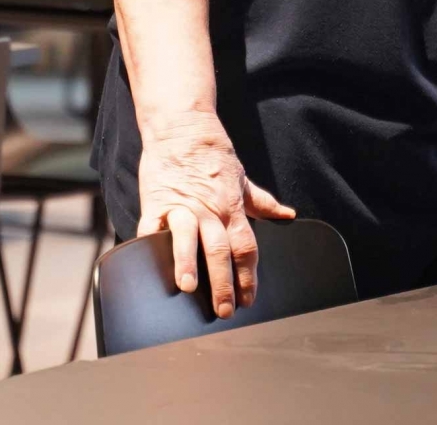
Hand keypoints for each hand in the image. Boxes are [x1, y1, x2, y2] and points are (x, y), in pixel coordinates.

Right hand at [135, 112, 295, 317]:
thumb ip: (262, 202)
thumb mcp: (241, 179)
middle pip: (220, 250)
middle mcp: (209, 210)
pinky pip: (151, 228)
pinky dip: (150, 246)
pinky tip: (150, 263)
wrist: (183, 127)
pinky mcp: (155, 202)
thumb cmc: (212, 155)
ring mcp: (181, 206)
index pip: (245, 248)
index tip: (248, 299)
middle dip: (223, 282)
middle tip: (224, 309)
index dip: (248, 276)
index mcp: (231, 208)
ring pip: (188, 238)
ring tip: (188, 287)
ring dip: (188, 263)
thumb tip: (286, 214)